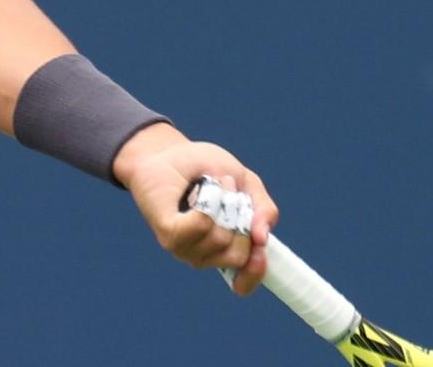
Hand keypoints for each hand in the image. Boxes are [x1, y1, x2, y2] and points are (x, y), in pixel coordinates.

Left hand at [112, 123, 278, 294]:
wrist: (169, 149)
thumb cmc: (206, 169)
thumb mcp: (248, 184)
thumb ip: (264, 210)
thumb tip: (263, 238)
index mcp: (224, 250)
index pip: (243, 282)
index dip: (255, 271)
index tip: (261, 248)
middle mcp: (204, 255)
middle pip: (238, 254)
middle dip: (243, 218)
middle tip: (230, 192)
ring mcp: (185, 247)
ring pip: (220, 238)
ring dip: (225, 201)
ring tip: (212, 184)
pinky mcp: (169, 233)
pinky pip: (200, 225)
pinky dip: (208, 202)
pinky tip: (202, 189)